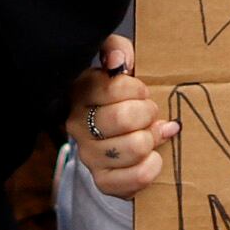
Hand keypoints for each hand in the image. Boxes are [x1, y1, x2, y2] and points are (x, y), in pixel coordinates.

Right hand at [69, 36, 174, 200]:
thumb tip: (117, 61)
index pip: (114, 87)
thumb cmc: (120, 95)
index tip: (140, 91)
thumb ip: (116, 49)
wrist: (115, 136)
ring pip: (135, 147)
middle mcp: (77, 124)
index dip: (137, 89)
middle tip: (148, 113)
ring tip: (148, 133)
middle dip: (147, 112)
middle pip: (124, 118)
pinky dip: (153, 165)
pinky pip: (138, 176)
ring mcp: (88, 155)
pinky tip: (151, 156)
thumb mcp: (117, 62)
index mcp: (80, 92)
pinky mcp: (103, 180)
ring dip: (151, 138)